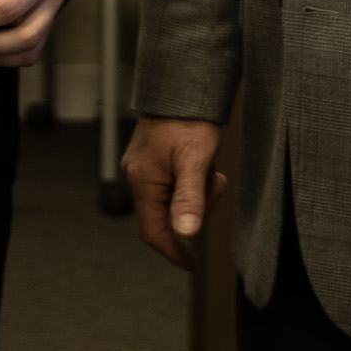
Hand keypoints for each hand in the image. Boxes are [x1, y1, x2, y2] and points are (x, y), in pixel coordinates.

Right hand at [123, 115, 225, 269]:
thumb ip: (190, 198)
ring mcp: (143, 167)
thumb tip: (186, 232)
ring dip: (197, 191)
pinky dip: (193, 180)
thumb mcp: (196, 160)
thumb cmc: (189, 119)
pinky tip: (203, 161)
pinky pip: (174, 183)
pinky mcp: (153, 160)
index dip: (173, 252)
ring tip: (209, 166)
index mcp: (142, 180)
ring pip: (173, 198)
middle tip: (213, 184)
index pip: (152, 232)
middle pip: (166, 215)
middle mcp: (137, 176)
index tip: (192, 265)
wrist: (183, 85)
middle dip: (195, 208)